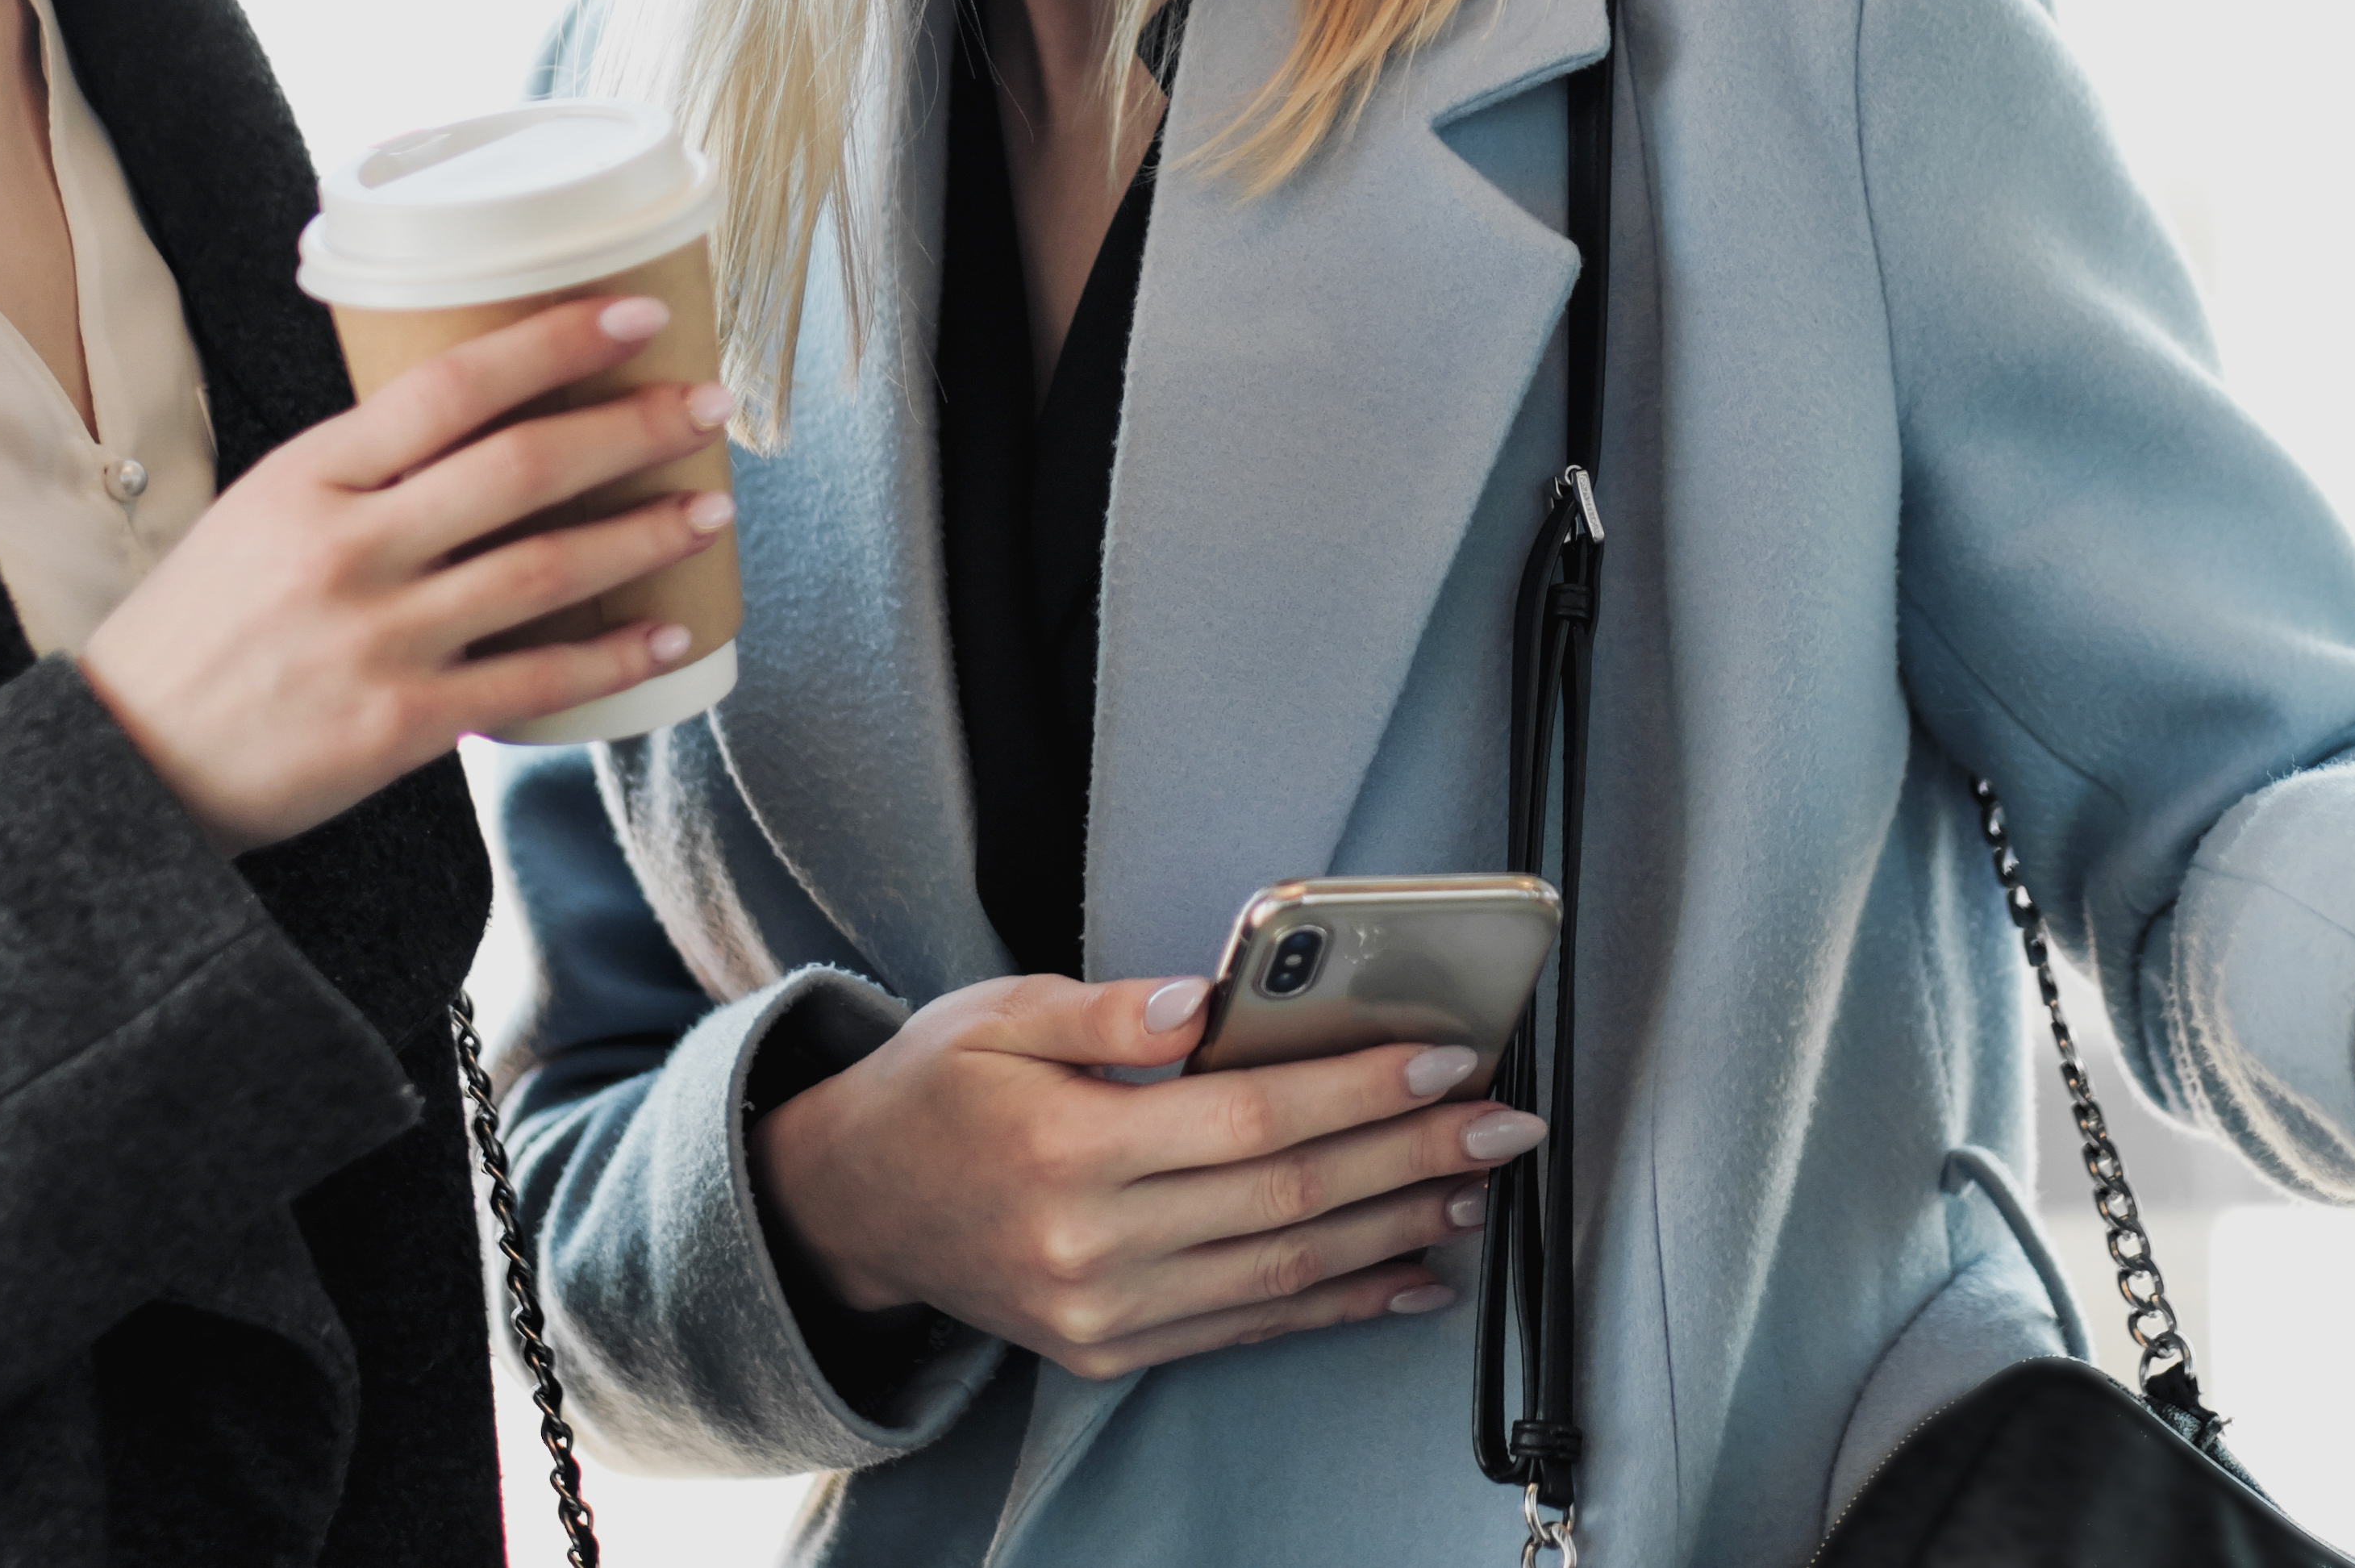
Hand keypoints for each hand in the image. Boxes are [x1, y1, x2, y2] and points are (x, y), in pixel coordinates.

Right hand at [79, 295, 734, 852]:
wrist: (127, 764)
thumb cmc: (200, 627)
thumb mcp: (259, 512)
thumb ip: (360, 472)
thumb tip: (480, 423)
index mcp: (309, 477)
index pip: (450, 385)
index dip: (555, 343)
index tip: (637, 315)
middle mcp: (347, 548)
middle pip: (520, 467)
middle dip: (632, 428)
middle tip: (709, 404)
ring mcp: (377, 638)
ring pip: (544, 569)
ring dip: (645, 535)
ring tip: (711, 508)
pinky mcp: (399, 724)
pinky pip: (533, 680)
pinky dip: (611, 655)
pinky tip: (668, 635)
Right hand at [750, 974, 1539, 1379]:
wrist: (850, 1209)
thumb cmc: (933, 1091)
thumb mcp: (998, 1013)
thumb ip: (1106, 1009)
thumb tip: (1204, 1003)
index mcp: (1066, 1146)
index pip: (1250, 1118)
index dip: (1359, 1088)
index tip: (1447, 1058)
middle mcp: (1091, 1245)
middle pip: (1289, 1199)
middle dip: (1413, 1156)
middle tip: (1505, 1124)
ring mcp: (1104, 1313)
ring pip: (1284, 1272)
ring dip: (1397, 1232)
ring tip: (1476, 1191)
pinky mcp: (1111, 1351)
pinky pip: (1249, 1327)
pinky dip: (1340, 1305)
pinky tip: (1411, 1277)